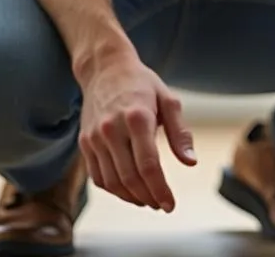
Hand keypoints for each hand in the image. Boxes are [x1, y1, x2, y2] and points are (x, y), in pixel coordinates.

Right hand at [77, 53, 196, 210]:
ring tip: (148, 200)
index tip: (170, 204)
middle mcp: (112, 129)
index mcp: (137, 117)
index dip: (160, 189)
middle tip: (162, 205)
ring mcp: (95, 138)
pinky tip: (129, 190)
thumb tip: (190, 162)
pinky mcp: (84, 143)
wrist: (105, 69)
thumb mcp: (168, 99)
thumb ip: (180, 132)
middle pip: (129, 177)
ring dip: (131, 197)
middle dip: (148, 197)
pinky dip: (113, 189)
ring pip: (111, 181)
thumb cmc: (142, 83)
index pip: (148, 165)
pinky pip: (97, 176)